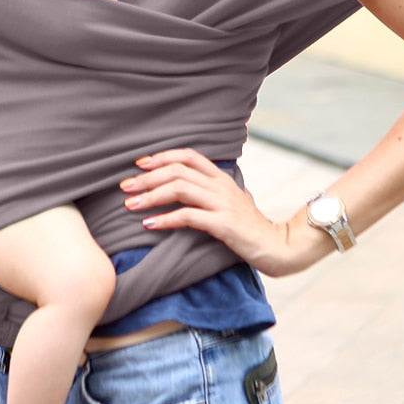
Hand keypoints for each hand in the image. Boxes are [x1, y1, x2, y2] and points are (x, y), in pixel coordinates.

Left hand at [120, 148, 320, 276]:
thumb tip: (183, 189)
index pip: (189, 156)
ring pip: (179, 189)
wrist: (277, 246)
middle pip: (177, 171)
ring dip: (151, 196)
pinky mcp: (223, 224)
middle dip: (147, 177)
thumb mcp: (230, 202)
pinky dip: (165, 219)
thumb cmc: (249, 227)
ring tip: (130, 205)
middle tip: (125, 186)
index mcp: (221, 178)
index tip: (140, 164)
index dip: (163, 156)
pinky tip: (149, 224)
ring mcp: (223, 203)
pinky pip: (188, 216)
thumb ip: (210, 192)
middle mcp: (221, 186)